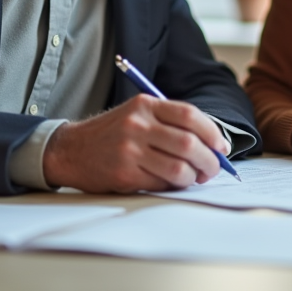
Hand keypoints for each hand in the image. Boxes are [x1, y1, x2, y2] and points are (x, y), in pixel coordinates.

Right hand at [42, 95, 231, 192]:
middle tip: (213, 168)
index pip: (189, 115)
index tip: (221, 147)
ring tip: (194, 178)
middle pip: (189, 143)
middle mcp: (137, 125)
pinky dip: (173, 186)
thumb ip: (170, 123)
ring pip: (179, 168)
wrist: (70, 149)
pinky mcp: (124, 175)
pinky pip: (161, 183)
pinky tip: (172, 182)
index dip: (212, 132)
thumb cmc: (112, 133)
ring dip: (194, 177)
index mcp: (145, 105)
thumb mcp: (137, 114)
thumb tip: (212, 145)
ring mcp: (130, 150)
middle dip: (209, 160)